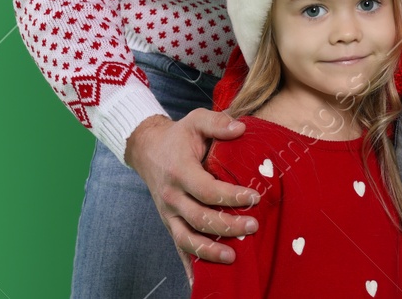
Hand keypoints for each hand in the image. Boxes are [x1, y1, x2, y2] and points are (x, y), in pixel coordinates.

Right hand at [125, 111, 261, 276]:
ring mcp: (169, 214)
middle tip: (253, 226)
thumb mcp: (196, 119)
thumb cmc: (179, 136)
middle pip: (200, 218)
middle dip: (228, 226)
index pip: (206, 190)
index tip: (254, 197)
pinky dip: (190, 266)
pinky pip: (179, 248)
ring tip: (234, 256)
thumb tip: (241, 128)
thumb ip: (218, 122)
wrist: (148, 149)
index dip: (231, 196)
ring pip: (187, 239)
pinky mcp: (170, 224)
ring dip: (210, 251)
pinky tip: (202, 283)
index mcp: (179, 170)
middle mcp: (171, 196)